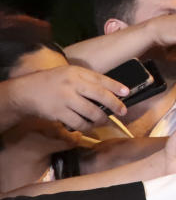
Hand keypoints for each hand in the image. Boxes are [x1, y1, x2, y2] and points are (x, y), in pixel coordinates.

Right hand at [6, 65, 128, 129]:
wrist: (26, 92)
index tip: (127, 92)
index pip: (101, 78)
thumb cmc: (51, 83)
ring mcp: (66, 98)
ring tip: (103, 121)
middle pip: (101, 96)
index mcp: (76, 72)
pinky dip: (86, 127)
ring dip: (101, 120)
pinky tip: (88, 126)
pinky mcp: (59, 112)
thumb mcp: (68, 74)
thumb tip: (110, 91)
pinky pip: (79, 123)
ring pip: (92, 112)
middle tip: (122, 112)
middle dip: (115, 105)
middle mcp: (72, 84)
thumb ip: (86, 80)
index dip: (116, 86)